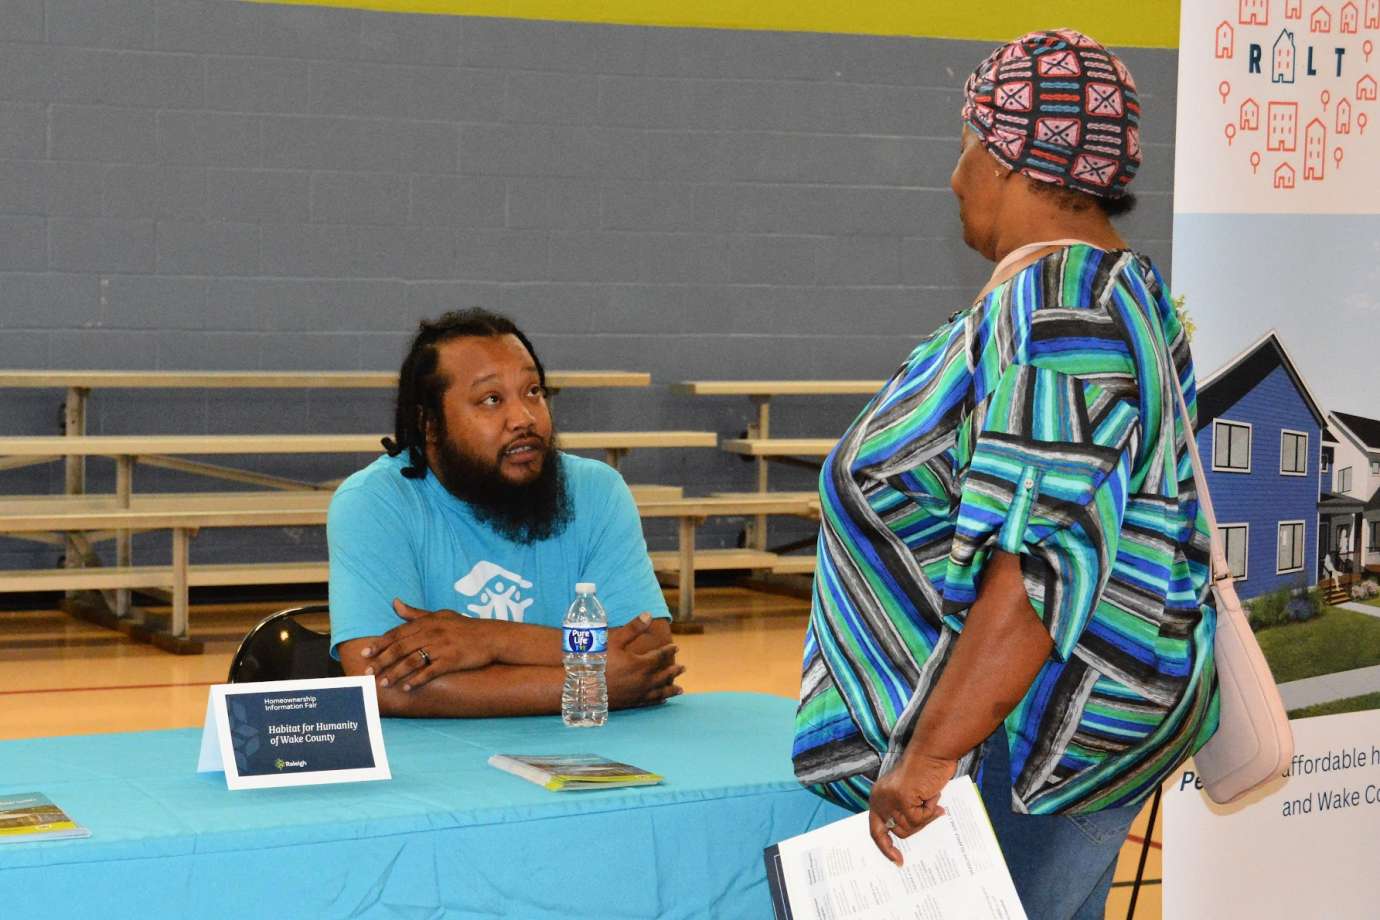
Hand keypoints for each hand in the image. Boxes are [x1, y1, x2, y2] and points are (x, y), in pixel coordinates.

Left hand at [360, 599, 497, 692]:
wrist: (491, 637)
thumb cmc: (463, 626)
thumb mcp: (439, 615)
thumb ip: (414, 613)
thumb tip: (394, 602)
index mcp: (427, 622)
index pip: (397, 633)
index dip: (380, 643)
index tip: (365, 653)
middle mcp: (432, 633)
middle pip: (400, 648)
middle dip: (382, 660)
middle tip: (368, 672)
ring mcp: (442, 647)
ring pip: (412, 661)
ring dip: (395, 673)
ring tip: (383, 683)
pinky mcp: (452, 660)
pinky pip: (430, 671)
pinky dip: (417, 680)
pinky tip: (407, 687)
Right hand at [606, 614, 684, 708]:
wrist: (585, 687)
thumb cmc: (597, 662)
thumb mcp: (614, 641)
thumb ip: (633, 628)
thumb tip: (648, 614)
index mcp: (641, 664)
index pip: (660, 656)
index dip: (669, 651)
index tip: (676, 647)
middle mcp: (643, 680)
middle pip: (663, 674)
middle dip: (674, 670)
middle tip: (683, 668)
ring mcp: (638, 693)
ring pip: (660, 691)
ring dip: (671, 689)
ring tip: (680, 690)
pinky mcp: (631, 703)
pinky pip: (650, 701)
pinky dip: (659, 700)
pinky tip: (662, 701)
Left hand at [868, 750, 955, 866]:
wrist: (932, 752)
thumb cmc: (925, 771)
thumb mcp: (909, 794)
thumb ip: (903, 811)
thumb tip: (906, 834)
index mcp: (877, 798)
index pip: (876, 830)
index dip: (885, 847)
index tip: (897, 860)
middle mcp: (879, 799)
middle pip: (899, 831)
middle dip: (918, 825)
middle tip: (931, 809)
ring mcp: (890, 800)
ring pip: (910, 827)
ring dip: (926, 815)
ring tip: (930, 795)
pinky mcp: (902, 799)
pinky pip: (920, 819)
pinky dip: (930, 809)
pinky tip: (931, 794)